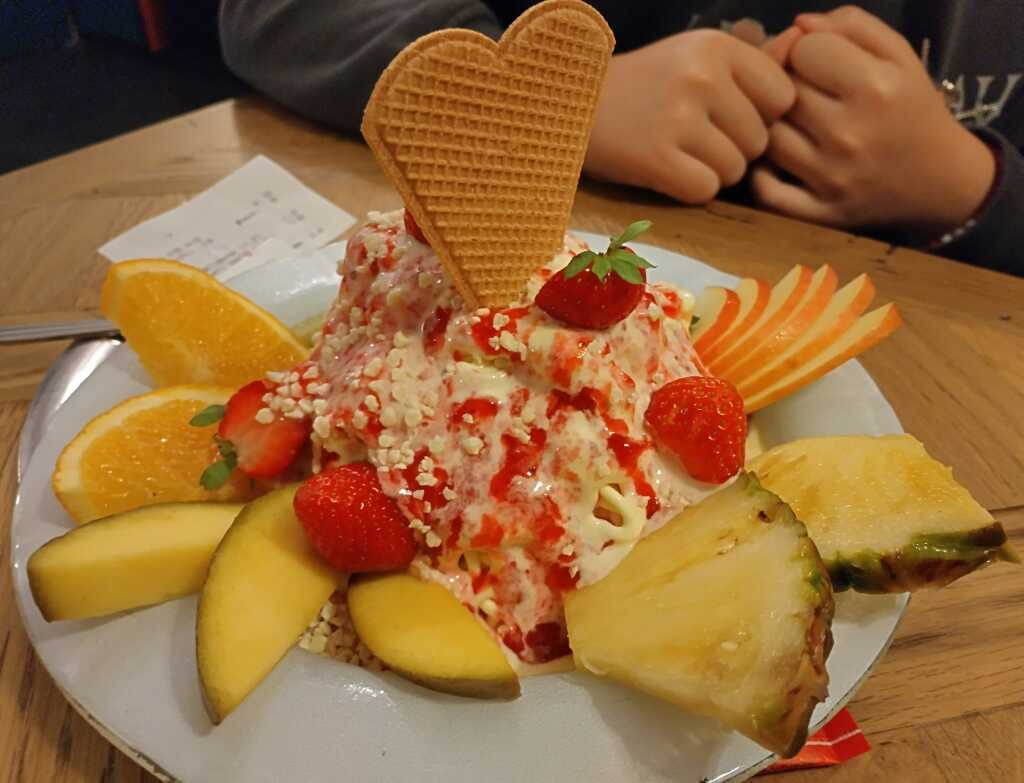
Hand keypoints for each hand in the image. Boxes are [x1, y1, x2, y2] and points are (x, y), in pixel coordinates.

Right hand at [585, 28, 799, 203]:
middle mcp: (701, 77)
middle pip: (760, 139)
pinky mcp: (656, 158)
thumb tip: (803, 44)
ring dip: (714, 172)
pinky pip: (705, 190)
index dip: (762, 116)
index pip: (782, 97)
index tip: (729, 116)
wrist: (576, 106)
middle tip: (698, 138)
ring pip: (736, 169)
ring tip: (681, 153)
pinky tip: (668, 171)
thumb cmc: (646, 86)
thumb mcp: (696, 57)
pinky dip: (690, 189)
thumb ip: (753, 60)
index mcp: (717, 47)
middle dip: (736, 148)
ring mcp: (677, 118)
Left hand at [752, 6, 994, 233]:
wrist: (940, 181)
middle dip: (785, 85)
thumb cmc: (911, 109)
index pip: (804, 50)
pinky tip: (778, 162)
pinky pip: (766, 191)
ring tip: (792, 125)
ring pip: (767, 137)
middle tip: (802, 93)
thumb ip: (852, 26)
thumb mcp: (899, 56)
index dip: (805, 49)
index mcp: (875, 88)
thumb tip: (798, 24)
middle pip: (781, 92)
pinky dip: (762, 176)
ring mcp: (832, 178)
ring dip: (772, 127)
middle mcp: (851, 134)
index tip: (817, 62)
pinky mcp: (819, 213)